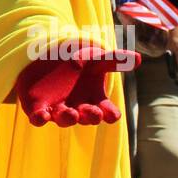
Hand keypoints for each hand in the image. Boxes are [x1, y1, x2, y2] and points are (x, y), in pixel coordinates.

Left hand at [16, 41, 138, 126]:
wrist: (47, 58)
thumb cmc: (77, 62)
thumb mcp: (95, 59)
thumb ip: (113, 60)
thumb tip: (139, 58)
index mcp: (95, 100)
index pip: (107, 111)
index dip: (110, 114)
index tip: (112, 114)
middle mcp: (78, 109)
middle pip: (87, 117)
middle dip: (91, 116)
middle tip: (93, 112)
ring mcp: (58, 110)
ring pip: (65, 119)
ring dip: (68, 118)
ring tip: (71, 113)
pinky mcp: (39, 108)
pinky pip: (39, 118)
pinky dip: (40, 119)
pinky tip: (42, 116)